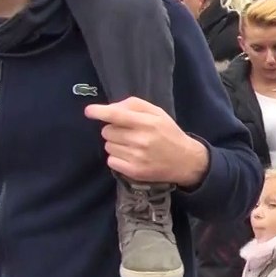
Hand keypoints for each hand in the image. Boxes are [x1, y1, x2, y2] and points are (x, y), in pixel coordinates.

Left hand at [85, 97, 208, 186]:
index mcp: (147, 123)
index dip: (99, 112)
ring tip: (132, 146)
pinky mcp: (134, 171)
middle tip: (128, 134)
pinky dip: (117, 158)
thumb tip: (109, 107)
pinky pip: (111, 161)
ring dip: (116, 145)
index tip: (89, 111)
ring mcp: (136, 157)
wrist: (186, 161)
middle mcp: (141, 140)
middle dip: (113, 130)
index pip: (116, 115)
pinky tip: (131, 157)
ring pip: (108, 146)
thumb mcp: (158, 113)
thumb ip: (134, 105)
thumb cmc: (169, 134)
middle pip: (107, 131)